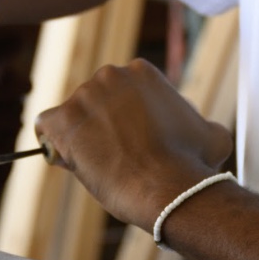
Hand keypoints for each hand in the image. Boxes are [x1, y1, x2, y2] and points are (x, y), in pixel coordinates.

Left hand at [35, 59, 234, 230]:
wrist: (166, 187)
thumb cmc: (190, 164)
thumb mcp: (211, 135)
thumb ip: (200, 123)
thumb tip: (204, 129)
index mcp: (141, 72)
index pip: (124, 92)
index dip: (127, 118)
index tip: (133, 139)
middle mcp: (109, 75)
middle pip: (98, 100)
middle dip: (104, 124)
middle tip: (117, 153)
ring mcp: (83, 96)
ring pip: (75, 116)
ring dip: (83, 136)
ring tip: (100, 164)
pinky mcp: (61, 120)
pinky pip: (47, 127)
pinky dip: (54, 143)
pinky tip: (68, 159)